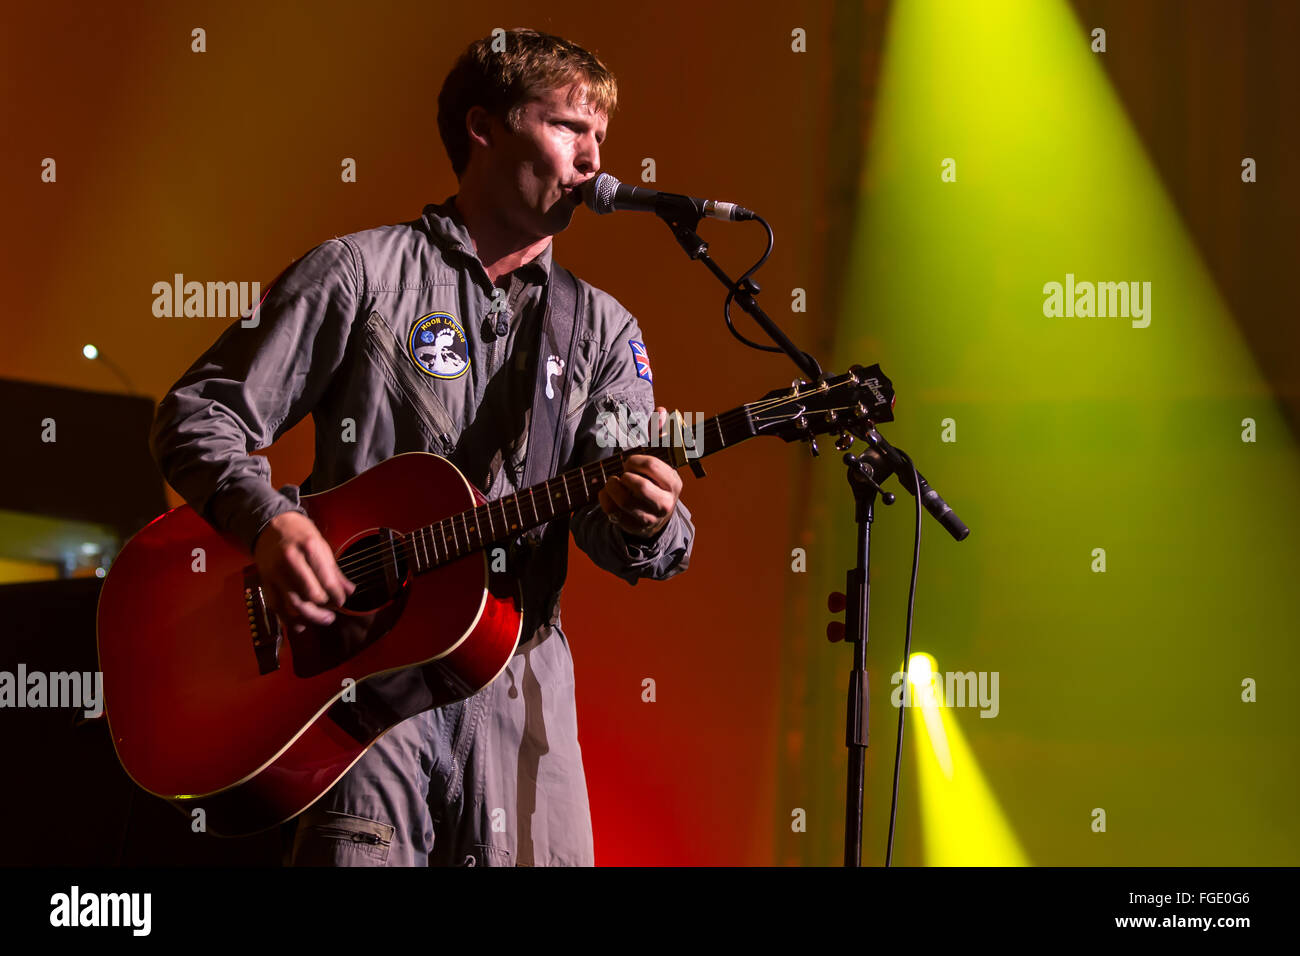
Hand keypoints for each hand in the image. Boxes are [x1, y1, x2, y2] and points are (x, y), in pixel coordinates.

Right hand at [252, 511, 355, 634]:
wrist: (270, 525)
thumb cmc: (299, 534)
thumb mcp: (321, 545)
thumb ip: (334, 571)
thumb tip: (349, 590)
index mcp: (308, 548)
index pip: (326, 580)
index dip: (337, 595)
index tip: (342, 600)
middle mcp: (290, 561)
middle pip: (310, 595)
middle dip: (325, 607)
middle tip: (333, 611)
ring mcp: (275, 573)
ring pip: (294, 604)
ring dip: (311, 617)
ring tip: (324, 619)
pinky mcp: (266, 582)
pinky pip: (277, 607)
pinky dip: (289, 620)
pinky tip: (301, 625)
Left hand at [598, 407, 682, 537]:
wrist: (655, 516)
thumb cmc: (655, 481)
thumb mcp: (659, 459)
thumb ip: (659, 434)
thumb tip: (662, 411)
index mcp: (674, 483)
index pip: (653, 466)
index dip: (636, 460)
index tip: (630, 461)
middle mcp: (665, 503)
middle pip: (639, 486)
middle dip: (625, 475)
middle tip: (622, 472)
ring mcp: (649, 518)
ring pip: (624, 501)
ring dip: (612, 486)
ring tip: (612, 481)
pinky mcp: (633, 528)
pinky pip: (613, 514)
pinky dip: (604, 500)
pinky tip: (605, 492)